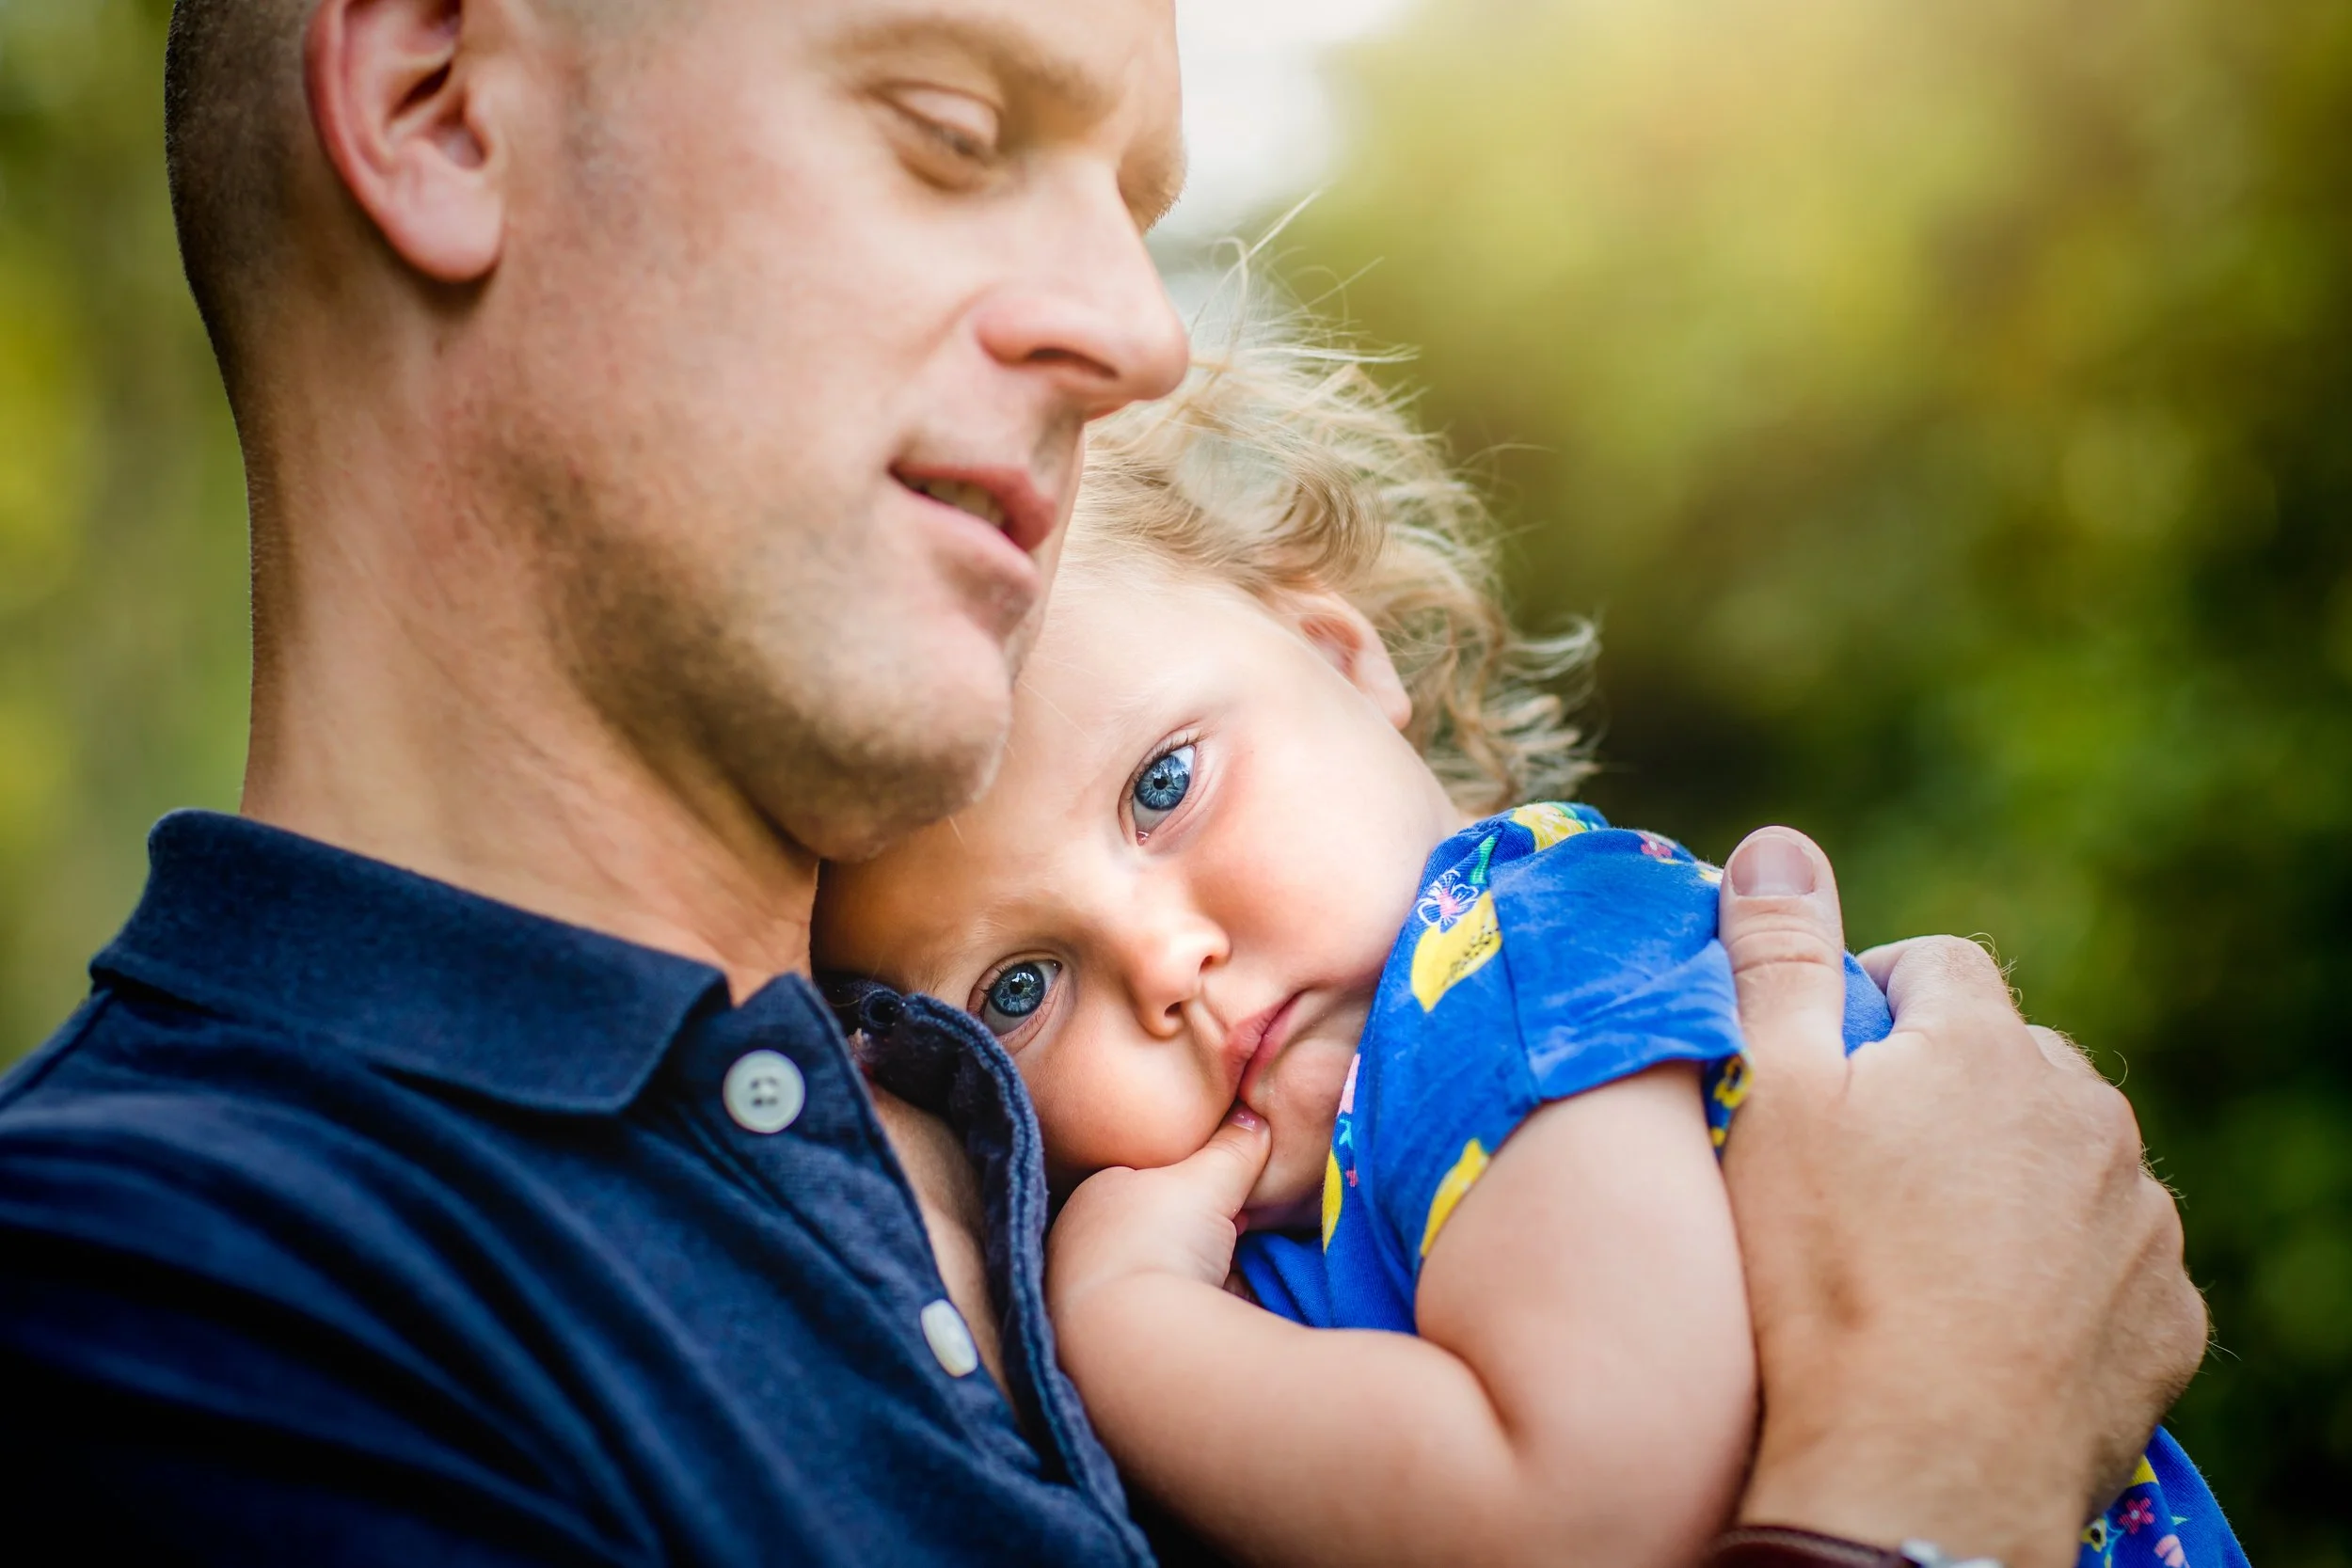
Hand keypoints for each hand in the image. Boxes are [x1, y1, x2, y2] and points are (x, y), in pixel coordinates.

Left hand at [1046, 1108, 1272, 1320]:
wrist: (1128, 1336)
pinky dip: (1171, 1317)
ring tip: (1216, 1284)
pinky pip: (1142, 1320)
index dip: (1184, 1190)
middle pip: (1145, 1235)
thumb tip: (1253, 1120)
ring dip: (1180, 1281)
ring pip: (1145, 1279)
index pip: (1140, 1183)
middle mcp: (1076, 1244)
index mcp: (1092, 1196)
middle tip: (1224, 1244)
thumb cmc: (1158, 1240)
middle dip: (1185, 1239)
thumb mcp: (1208, 1181)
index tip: (1218, 1202)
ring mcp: (1080, 1296)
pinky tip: (1197, 1319)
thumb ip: (1231, 1148)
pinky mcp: (1095, 1343)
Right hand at [1715, 828, 2206, 1567]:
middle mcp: (2087, 1112)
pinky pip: (2110, 1257)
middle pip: (2010, 1059)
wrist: (1920, 1467)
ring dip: (2008, 1176)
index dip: (1870, 1001)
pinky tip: (1988, 1316)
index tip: (1823, 1068)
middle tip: (1864, 1169)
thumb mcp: (1772, 1095)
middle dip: (1945, 1088)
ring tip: (1923, 1252)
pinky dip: (2060, 1268)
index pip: (1935, 966)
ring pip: (2067, 1158)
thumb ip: (1780, 958)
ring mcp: (2139, 1218)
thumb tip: (1778, 842)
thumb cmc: (1827, 1273)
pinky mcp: (2167, 1313)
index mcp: (1986, 1045)